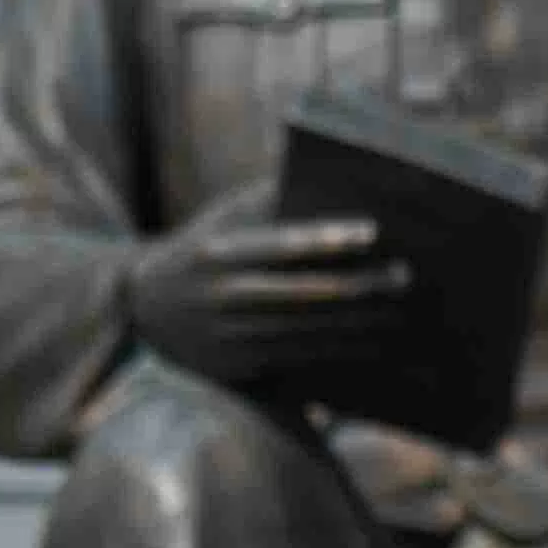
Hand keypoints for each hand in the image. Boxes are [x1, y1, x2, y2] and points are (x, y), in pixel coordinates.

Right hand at [124, 188, 416, 396]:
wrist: (143, 309)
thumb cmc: (200, 250)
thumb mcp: (221, 220)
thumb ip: (265, 199)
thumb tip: (321, 177)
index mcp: (218, 253)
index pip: (280, 245)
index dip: (327, 239)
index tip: (372, 232)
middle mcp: (222, 298)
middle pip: (303, 294)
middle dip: (358, 287)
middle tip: (405, 277)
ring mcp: (230, 338)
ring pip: (307, 333)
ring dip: (358, 325)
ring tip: (402, 312)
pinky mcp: (240, 369)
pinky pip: (299, 361)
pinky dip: (340, 354)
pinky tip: (374, 346)